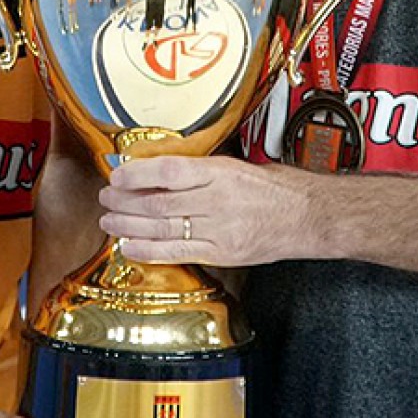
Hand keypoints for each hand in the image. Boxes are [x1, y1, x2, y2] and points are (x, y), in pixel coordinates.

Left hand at [98, 155, 320, 266]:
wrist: (310, 216)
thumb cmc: (278, 187)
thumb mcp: (240, 164)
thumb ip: (203, 169)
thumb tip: (161, 168)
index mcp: (222, 172)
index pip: (169, 171)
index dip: (137, 173)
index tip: (117, 172)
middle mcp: (218, 201)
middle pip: (159, 202)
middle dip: (125, 201)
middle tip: (106, 197)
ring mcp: (220, 230)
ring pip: (163, 228)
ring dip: (129, 225)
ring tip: (109, 220)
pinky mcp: (223, 253)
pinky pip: (178, 253)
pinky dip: (149, 250)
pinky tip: (129, 246)